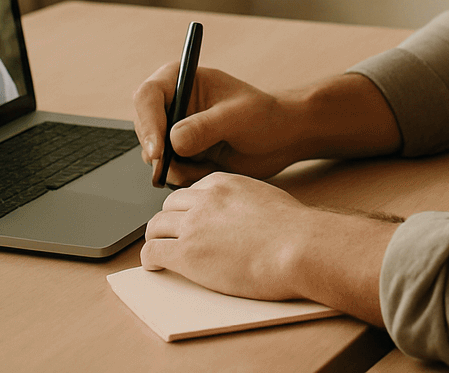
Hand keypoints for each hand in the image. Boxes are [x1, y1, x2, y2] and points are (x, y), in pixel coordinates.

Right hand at [133, 65, 303, 184]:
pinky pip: (168, 171)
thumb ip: (205, 127)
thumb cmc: (265, 116)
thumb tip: (173, 141)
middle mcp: (174, 103)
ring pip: (153, 154)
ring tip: (208, 165)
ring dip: (176, 167)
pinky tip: (210, 170)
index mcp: (183, 79)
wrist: (281, 140)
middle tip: (179, 168)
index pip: (148, 95)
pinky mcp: (181, 153)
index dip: (148, 123)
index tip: (159, 150)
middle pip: (144, 127)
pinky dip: (185, 177)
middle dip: (159, 151)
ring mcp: (175, 129)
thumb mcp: (238, 117)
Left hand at [140, 173, 310, 299]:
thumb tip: (248, 215)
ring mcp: (193, 225)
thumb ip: (248, 202)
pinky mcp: (187, 253)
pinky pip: (153, 250)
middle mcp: (205, 199)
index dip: (187, 207)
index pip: (192, 190)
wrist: (298, 247)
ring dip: (156, 237)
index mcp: (225, 183)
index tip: (188, 219)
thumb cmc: (296, 230)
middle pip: (170, 205)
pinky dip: (150, 258)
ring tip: (159, 249)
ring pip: (156, 225)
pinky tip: (155, 265)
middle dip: (169, 220)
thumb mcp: (268, 199)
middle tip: (172, 235)